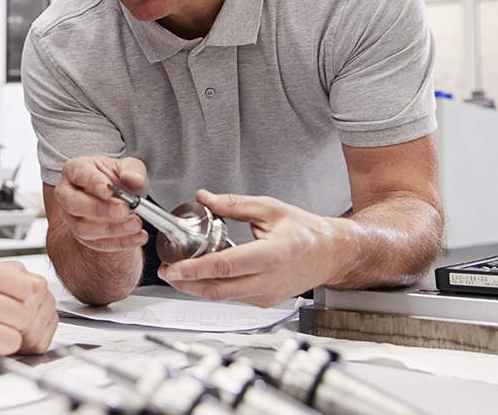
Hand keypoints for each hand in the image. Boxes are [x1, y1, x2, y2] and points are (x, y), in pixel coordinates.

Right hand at [55, 156, 149, 251]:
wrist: (121, 198)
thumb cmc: (118, 178)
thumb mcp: (129, 168)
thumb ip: (133, 171)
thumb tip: (134, 179)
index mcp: (74, 169)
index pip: (79, 174)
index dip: (93, 182)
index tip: (109, 190)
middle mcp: (66, 193)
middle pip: (73, 204)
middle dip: (99, 209)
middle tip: (124, 211)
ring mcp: (71, 216)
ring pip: (82, 228)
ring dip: (111, 229)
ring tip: (135, 224)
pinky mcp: (81, 236)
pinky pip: (96, 243)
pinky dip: (120, 242)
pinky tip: (138, 237)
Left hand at [157, 189, 352, 306]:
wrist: (331, 254)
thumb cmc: (306, 232)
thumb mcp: (270, 209)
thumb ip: (234, 204)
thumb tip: (205, 198)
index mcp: (271, 256)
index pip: (225, 266)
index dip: (195, 269)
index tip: (174, 267)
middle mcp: (269, 280)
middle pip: (219, 289)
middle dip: (187, 283)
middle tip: (166, 272)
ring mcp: (267, 295)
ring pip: (223, 297)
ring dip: (196, 287)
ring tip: (176, 274)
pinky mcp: (265, 301)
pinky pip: (233, 297)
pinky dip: (213, 288)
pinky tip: (200, 277)